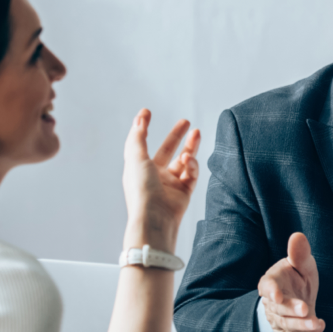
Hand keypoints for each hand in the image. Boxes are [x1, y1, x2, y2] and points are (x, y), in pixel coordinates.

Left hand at [122, 109, 200, 253]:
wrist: (155, 219)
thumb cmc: (142, 191)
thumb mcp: (136, 159)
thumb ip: (138, 137)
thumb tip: (139, 118)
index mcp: (139, 167)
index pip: (142, 143)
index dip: (144, 127)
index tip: (148, 112)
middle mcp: (154, 175)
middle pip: (167, 150)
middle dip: (177, 136)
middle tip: (186, 122)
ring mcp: (170, 184)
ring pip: (183, 161)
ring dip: (189, 147)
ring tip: (197, 133)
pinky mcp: (184, 192)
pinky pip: (191, 174)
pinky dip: (191, 165)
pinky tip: (188, 162)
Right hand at [258, 233, 324, 331]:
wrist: (299, 301)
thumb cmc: (298, 278)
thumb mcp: (301, 264)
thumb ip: (299, 254)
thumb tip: (297, 236)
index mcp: (273, 281)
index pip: (267, 286)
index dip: (270, 291)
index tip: (276, 295)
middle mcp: (273, 302)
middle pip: (278, 307)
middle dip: (291, 309)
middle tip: (304, 309)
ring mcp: (280, 318)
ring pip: (287, 324)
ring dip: (301, 324)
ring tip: (316, 323)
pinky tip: (320, 326)